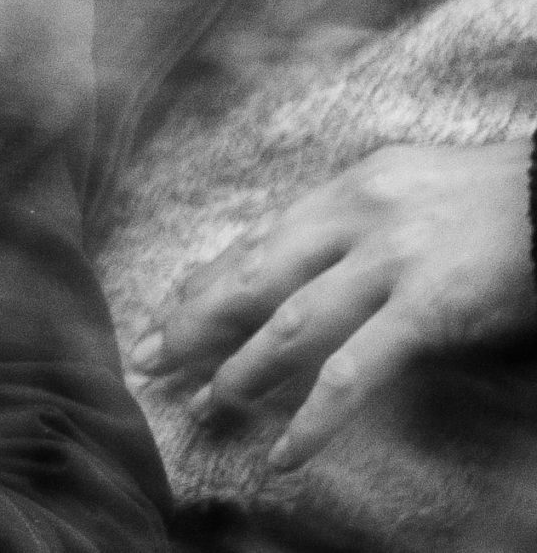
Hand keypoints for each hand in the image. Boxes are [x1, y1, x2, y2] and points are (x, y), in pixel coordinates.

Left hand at [136, 139, 536, 469]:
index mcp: (343, 191)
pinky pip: (353, 373)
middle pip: (250, 275)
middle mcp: (352, 217)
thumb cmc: (492, 200)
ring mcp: (387, 261)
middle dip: (193, 321)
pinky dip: (312, 418)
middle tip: (151, 359)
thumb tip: (300, 258)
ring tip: (208, 405)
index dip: (204, 280)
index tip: (166, 311)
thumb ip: (352, 223)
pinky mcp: (426, 308)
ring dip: (239, 369)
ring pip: (288, 323)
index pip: (255, 240)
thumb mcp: (406, 190)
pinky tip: (286, 451)